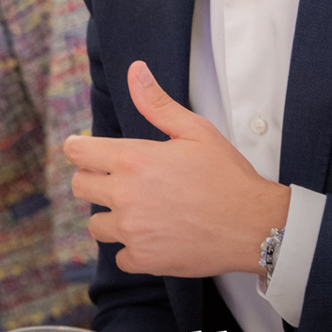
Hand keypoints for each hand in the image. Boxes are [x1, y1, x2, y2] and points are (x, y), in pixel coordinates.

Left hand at [66, 60, 290, 278]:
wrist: (255, 225)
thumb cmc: (228, 176)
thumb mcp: (195, 131)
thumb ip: (157, 103)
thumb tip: (135, 71)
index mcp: (133, 159)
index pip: (77, 152)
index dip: (81, 149)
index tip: (90, 153)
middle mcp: (125, 195)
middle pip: (80, 186)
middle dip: (94, 181)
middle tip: (121, 181)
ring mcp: (132, 230)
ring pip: (96, 225)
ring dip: (112, 217)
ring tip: (139, 211)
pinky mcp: (144, 259)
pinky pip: (120, 256)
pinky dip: (133, 249)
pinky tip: (154, 236)